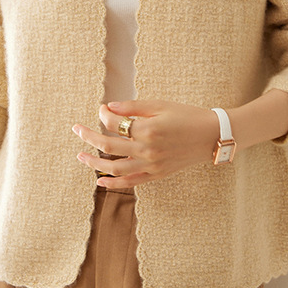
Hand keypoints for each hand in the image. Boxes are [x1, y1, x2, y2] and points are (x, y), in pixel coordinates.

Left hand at [72, 100, 219, 187]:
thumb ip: (132, 106)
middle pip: (109, 146)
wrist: (211, 135)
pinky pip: (131, 182)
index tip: (101, 108)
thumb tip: (108, 107)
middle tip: (76, 130)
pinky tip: (100, 180)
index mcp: (147, 129)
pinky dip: (114, 183)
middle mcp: (147, 150)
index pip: (114, 124)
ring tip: (81, 156)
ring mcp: (151, 165)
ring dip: (94, 163)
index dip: (103, 114)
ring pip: (115, 168)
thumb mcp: (160, 105)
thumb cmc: (187, 115)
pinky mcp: (157, 175)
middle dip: (89, 137)